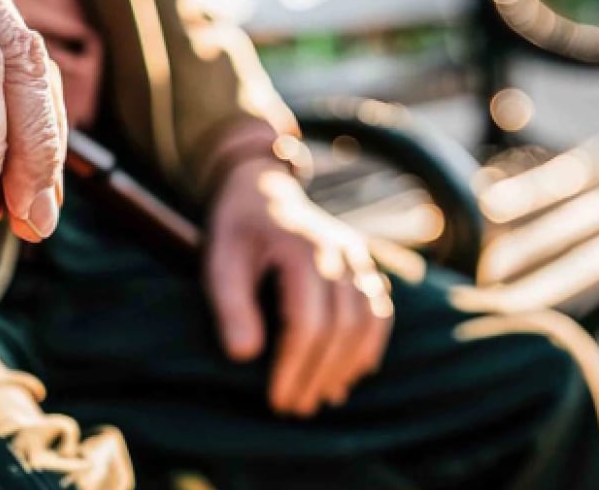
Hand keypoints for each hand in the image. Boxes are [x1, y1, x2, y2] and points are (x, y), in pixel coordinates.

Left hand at [205, 157, 392, 415]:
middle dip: (319, 374)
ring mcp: (358, 255)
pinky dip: (370, 345)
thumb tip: (244, 356)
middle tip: (295, 408)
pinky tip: (350, 373)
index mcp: (301, 249)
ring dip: (347, 366)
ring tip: (320, 397)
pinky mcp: (364, 263)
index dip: (294, 367)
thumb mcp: (218, 260)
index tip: (276, 400)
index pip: (307, 322)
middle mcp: (338, 250)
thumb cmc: (235, 230)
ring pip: (368, 321)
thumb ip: (229, 305)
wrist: (262, 189)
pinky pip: (380, 309)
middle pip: (342, 327)